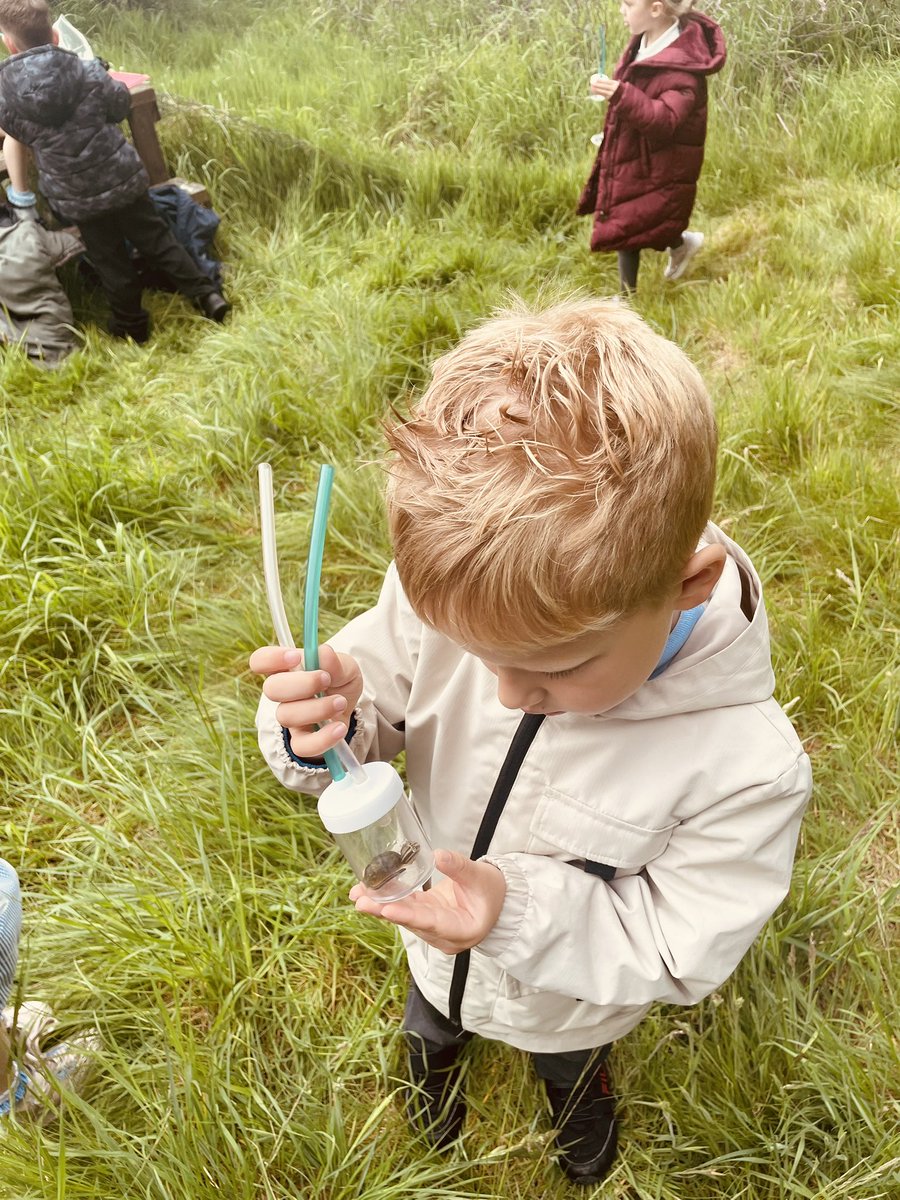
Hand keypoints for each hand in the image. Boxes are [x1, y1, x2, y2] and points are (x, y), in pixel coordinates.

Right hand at [249, 643, 363, 759]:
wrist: (351, 709)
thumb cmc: (340, 681)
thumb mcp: (345, 666)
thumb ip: (335, 661)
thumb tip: (323, 653)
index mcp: (287, 669)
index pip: (260, 660)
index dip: (271, 658)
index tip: (296, 657)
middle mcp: (283, 694)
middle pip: (271, 689)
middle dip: (301, 684)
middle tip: (326, 679)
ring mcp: (290, 718)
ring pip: (286, 716)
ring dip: (317, 708)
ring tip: (340, 702)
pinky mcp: (302, 741)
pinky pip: (302, 746)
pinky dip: (323, 738)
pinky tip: (339, 727)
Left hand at [349, 849, 506, 953]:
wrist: (497, 900)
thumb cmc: (492, 890)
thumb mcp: (480, 876)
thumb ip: (459, 867)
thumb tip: (438, 854)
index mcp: (462, 929)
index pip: (432, 923)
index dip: (409, 916)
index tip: (388, 910)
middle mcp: (444, 935)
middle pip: (412, 922)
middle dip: (385, 910)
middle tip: (361, 900)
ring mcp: (433, 928)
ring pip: (405, 917)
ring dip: (381, 906)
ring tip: (358, 894)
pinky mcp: (426, 917)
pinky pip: (406, 910)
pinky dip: (389, 901)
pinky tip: (370, 892)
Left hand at [590, 73, 619, 97]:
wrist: (620, 95)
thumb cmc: (614, 87)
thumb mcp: (613, 83)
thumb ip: (608, 82)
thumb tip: (600, 78)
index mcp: (614, 83)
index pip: (607, 82)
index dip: (601, 81)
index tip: (596, 79)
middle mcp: (613, 89)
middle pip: (604, 86)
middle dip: (598, 85)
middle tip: (592, 83)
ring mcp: (611, 94)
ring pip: (602, 91)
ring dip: (596, 90)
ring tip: (592, 87)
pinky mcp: (608, 98)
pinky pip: (602, 95)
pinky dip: (597, 93)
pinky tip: (594, 92)